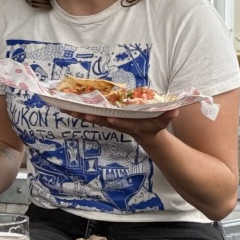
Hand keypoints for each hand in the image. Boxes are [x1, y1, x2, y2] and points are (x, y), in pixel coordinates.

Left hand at [62, 107, 179, 139]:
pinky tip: (66, 105)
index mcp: (130, 123)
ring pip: (92, 117)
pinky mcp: (105, 117)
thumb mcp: (162, 122)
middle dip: (89, 115)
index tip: (110, 118)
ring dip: (79, 112)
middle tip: (76, 111)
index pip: (122, 122)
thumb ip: (168, 116)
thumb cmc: (153, 126)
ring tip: (64, 107)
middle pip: (101, 119)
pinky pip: (90, 113)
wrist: (145, 133)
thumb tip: (176, 111)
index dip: (117, 121)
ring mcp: (109, 121)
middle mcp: (117, 122)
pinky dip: (79, 110)